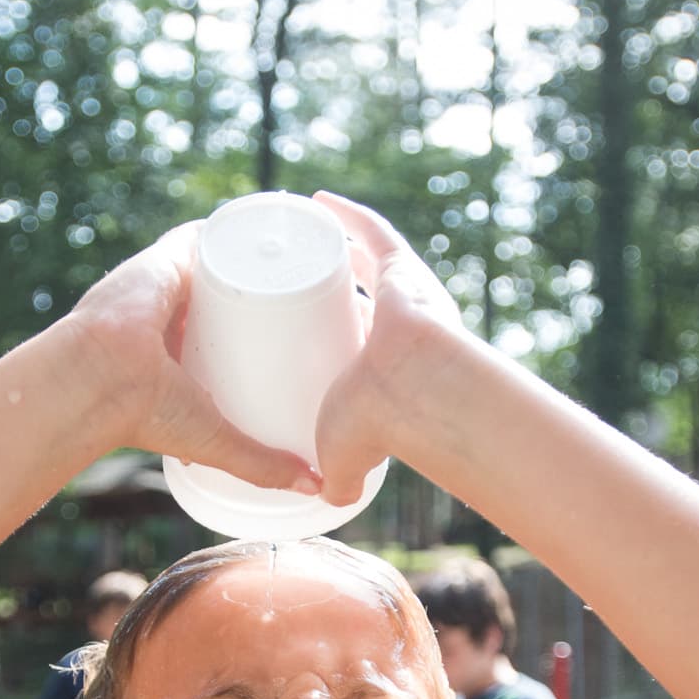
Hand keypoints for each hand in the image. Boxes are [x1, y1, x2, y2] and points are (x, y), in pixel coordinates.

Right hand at [58, 224, 323, 494]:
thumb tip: (315, 489)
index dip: (268, 329)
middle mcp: (176, 310)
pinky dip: (246, 228)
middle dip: (275, 293)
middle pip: (238, 293)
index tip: (304, 337)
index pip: (232, 331)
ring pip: (232, 262)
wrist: (100, 375)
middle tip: (320, 303)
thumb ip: (261, 465)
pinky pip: (215, 232)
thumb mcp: (214, 442)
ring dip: (266, 260)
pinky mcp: (174, 252)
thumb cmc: (145, 414)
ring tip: (313, 268)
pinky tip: (284, 230)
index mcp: (178, 350)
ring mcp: (174, 278)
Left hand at [309, 192, 477, 506]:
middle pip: (352, 294)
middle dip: (322, 284)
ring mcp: (402, 293)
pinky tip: (314, 203)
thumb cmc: (381, 423)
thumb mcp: (345, 454)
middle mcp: (399, 322)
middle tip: (280, 278)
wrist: (419, 390)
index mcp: (386, 363)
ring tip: (291, 238)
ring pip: (359, 260)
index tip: (293, 324)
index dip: (327, 328)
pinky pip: (370, 231)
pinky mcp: (401, 268)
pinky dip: (345, 215)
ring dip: (329, 245)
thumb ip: (338, 477)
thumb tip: (325, 496)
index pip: (353, 337)